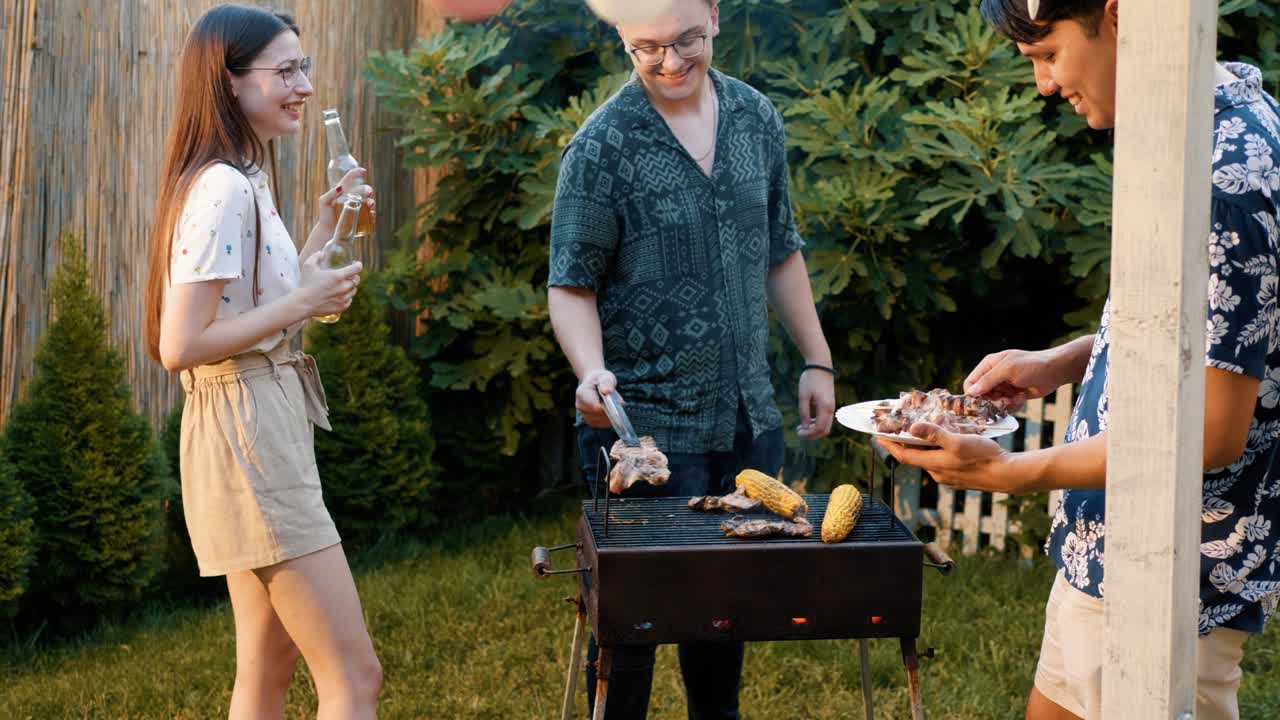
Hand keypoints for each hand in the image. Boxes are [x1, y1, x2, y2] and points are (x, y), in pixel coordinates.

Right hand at [298, 254, 361, 317]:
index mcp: (338, 276)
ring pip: (353, 290)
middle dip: (354, 276)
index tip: (357, 264)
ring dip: (350, 287)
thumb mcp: (309, 266)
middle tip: (349, 275)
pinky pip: (349, 300)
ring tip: (343, 285)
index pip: (356, 268)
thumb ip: (316, 256)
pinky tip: (340, 295)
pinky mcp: (342, 307)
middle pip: (356, 280)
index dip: (358, 265)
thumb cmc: (306, 284)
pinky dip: (347, 297)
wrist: (303, 303)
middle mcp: (343, 287)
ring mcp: (344, 298)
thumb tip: (322, 253)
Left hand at [316, 167, 374, 231]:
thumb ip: (330, 194)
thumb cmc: (325, 216)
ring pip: (369, 201)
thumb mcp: (324, 202)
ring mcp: (359, 207)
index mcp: (344, 191)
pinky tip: (371, 214)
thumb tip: (340, 188)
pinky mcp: (362, 218)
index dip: (357, 173)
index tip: (363, 171)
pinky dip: (373, 214)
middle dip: (368, 189)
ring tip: (370, 204)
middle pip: (363, 190)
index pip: (351, 178)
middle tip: (369, 193)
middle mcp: (353, 197)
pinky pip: (371, 214)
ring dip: (372, 201)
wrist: (329, 232)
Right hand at [576, 369, 618, 428]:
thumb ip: (607, 383)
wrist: (594, 383)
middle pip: (597, 415)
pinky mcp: (589, 420)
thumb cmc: (601, 379)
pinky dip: (608, 420)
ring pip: (599, 421)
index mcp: (582, 393)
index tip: (618, 404)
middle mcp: (580, 405)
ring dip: (610, 416)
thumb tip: (607, 392)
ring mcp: (584, 414)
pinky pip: (600, 424)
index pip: (594, 406)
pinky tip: (611, 412)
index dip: (606, 408)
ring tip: (613, 406)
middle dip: (610, 411)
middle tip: (617, 403)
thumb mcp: (605, 376)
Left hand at [796, 368, 834, 439]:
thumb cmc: (810, 379)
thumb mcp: (803, 396)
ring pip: (826, 426)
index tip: (797, 432)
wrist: (820, 366)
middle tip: (799, 432)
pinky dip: (817, 424)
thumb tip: (804, 426)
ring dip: (814, 430)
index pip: (819, 428)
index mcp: (824, 407)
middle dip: (812, 435)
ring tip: (801, 427)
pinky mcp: (830, 404)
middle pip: (824, 431)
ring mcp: (832, 407)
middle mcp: (831, 409)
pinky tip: (808, 421)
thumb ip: (804, 412)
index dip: (808, 434)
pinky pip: (826, 420)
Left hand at [874, 423, 1017, 492]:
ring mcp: (949, 477)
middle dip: (905, 444)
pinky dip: (938, 452)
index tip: (877, 436)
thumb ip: (934, 435)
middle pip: (915, 457)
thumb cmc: (984, 457)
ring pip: (930, 459)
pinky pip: (942, 463)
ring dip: (923, 447)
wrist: (1008, 475)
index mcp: (934, 465)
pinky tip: (946, 443)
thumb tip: (912, 428)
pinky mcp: (960, 477)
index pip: (903, 455)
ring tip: (922, 432)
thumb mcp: (958, 441)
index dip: (889, 445)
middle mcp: (938, 474)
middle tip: (898, 429)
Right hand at [963, 348, 1063, 410]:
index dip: (974, 394)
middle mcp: (994, 376)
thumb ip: (988, 380)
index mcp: (989, 365)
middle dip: (993, 400)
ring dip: (1005, 403)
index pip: (971, 383)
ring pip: (994, 403)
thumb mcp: (1008, 370)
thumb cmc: (1032, 365)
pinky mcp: (1012, 395)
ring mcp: (1003, 386)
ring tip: (1017, 396)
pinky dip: (1013, 405)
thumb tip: (970, 392)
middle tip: (1005, 398)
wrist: (1055, 371)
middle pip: (982, 396)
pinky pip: (1005, 406)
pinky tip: (1022, 397)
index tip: (982, 402)